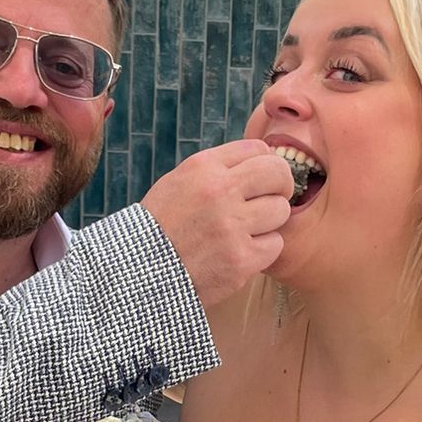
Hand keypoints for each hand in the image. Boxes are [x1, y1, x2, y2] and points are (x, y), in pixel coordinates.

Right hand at [141, 140, 294, 308]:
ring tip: (246, 231)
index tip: (260, 178)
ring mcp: (232, 227)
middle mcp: (220, 191)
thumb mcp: (178, 182)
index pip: (258, 149)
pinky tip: (240, 252)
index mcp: (203, 167)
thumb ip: (217, 169)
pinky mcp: (241, 259)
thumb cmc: (161, 227)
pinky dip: (262, 250)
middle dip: (280, 185)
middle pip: (278, 173)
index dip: (264, 163)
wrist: (140, 272)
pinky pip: (274, 245)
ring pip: (280, 210)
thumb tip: (262, 160)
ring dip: (268, 222)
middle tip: (271, 199)